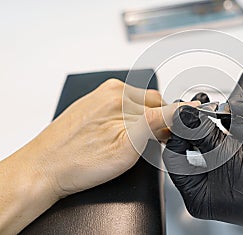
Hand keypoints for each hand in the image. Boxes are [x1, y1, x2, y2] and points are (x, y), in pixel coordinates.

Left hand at [24, 79, 195, 197]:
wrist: (42, 170)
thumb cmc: (77, 163)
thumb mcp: (127, 147)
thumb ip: (157, 123)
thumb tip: (180, 110)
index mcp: (118, 95)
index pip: (162, 104)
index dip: (173, 122)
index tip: (178, 133)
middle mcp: (109, 90)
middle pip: (150, 104)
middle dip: (157, 123)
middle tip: (151, 145)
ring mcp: (99, 97)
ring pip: (136, 106)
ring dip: (142, 122)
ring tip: (130, 144)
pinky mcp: (92, 105)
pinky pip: (121, 109)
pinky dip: (128, 121)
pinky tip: (117, 138)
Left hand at [163, 105, 242, 233]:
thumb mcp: (232, 158)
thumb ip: (203, 133)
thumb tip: (181, 114)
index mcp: (199, 192)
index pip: (176, 154)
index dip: (182, 130)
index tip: (191, 109)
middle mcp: (213, 186)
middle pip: (207, 144)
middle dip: (232, 134)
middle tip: (242, 126)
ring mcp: (234, 176)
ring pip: (232, 141)